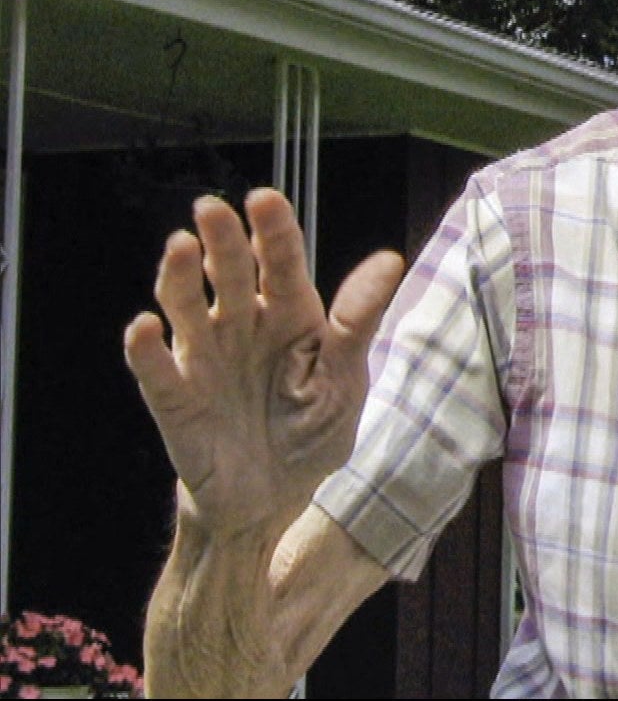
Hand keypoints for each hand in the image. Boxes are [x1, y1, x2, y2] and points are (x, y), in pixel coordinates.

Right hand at [123, 189, 404, 538]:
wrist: (273, 500)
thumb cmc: (312, 432)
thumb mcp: (344, 379)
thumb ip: (357, 321)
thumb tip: (389, 259)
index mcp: (291, 317)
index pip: (281, 264)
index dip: (273, 231)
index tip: (264, 199)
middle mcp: (243, 326)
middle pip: (228, 272)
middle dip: (221, 239)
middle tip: (212, 208)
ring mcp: (204, 357)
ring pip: (185, 306)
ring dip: (177, 277)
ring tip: (179, 247)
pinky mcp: (174, 397)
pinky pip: (155, 367)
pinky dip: (144, 347)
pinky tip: (145, 327)